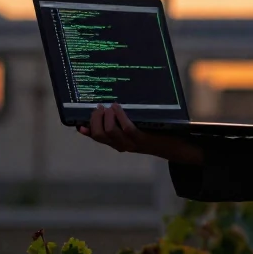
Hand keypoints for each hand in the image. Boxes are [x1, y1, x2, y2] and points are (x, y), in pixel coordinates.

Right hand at [79, 104, 202, 164]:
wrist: (174, 147)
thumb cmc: (154, 134)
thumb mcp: (136, 128)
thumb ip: (122, 121)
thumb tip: (108, 106)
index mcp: (117, 143)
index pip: (96, 138)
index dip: (86, 130)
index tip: (79, 121)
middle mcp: (121, 145)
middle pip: (99, 135)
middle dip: (95, 119)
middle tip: (99, 107)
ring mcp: (131, 143)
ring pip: (109, 132)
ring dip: (106, 117)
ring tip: (108, 106)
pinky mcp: (141, 139)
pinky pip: (126, 127)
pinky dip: (119, 116)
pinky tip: (118, 107)